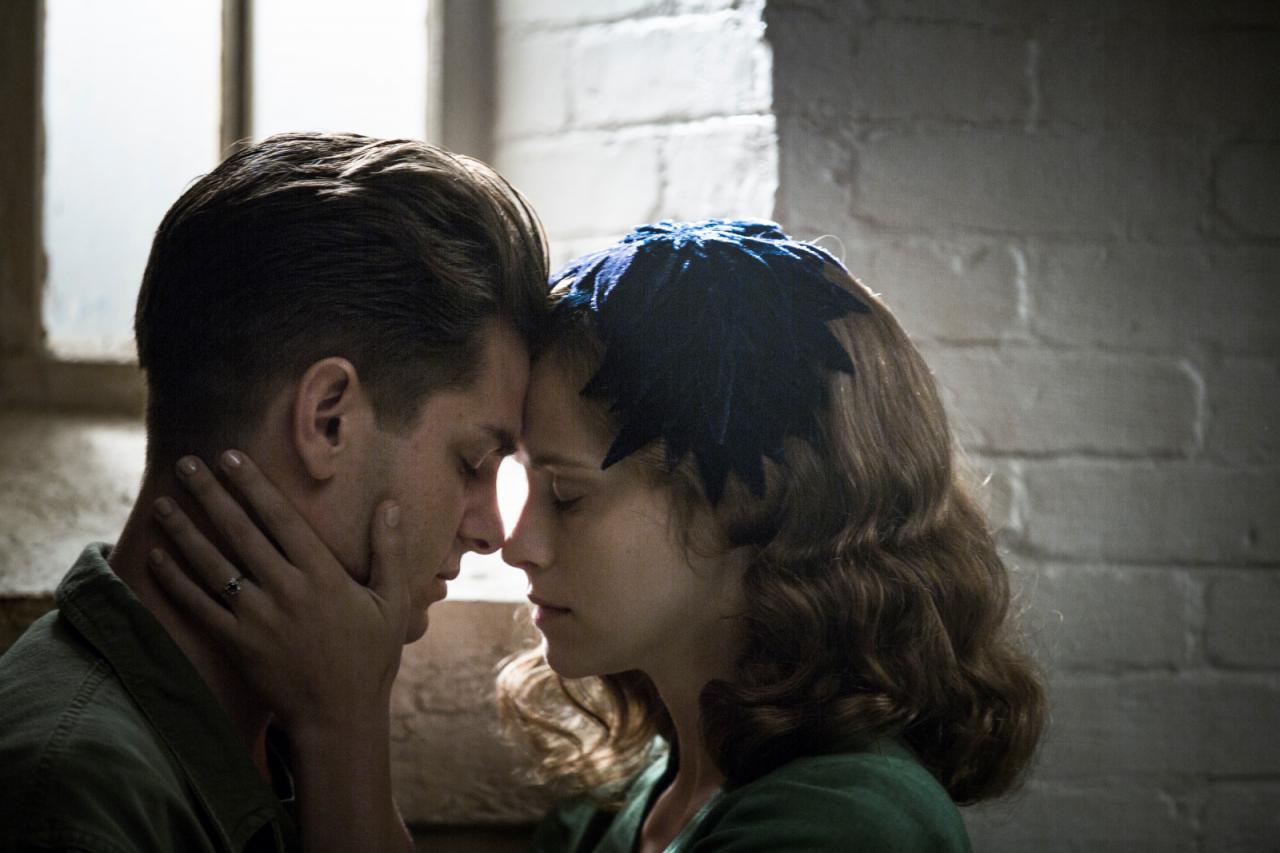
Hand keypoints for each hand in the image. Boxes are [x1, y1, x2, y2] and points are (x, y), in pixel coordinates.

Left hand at [147, 450, 409, 732]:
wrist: (340, 716)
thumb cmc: (371, 656)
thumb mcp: (393, 602)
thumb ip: (389, 551)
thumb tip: (389, 505)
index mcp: (322, 574)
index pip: (280, 518)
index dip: (252, 484)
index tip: (230, 456)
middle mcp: (285, 590)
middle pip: (239, 532)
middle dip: (210, 494)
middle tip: (186, 464)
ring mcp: (257, 618)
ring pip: (212, 565)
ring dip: (185, 531)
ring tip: (163, 504)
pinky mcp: (237, 644)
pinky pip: (198, 607)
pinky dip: (175, 582)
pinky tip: (158, 558)